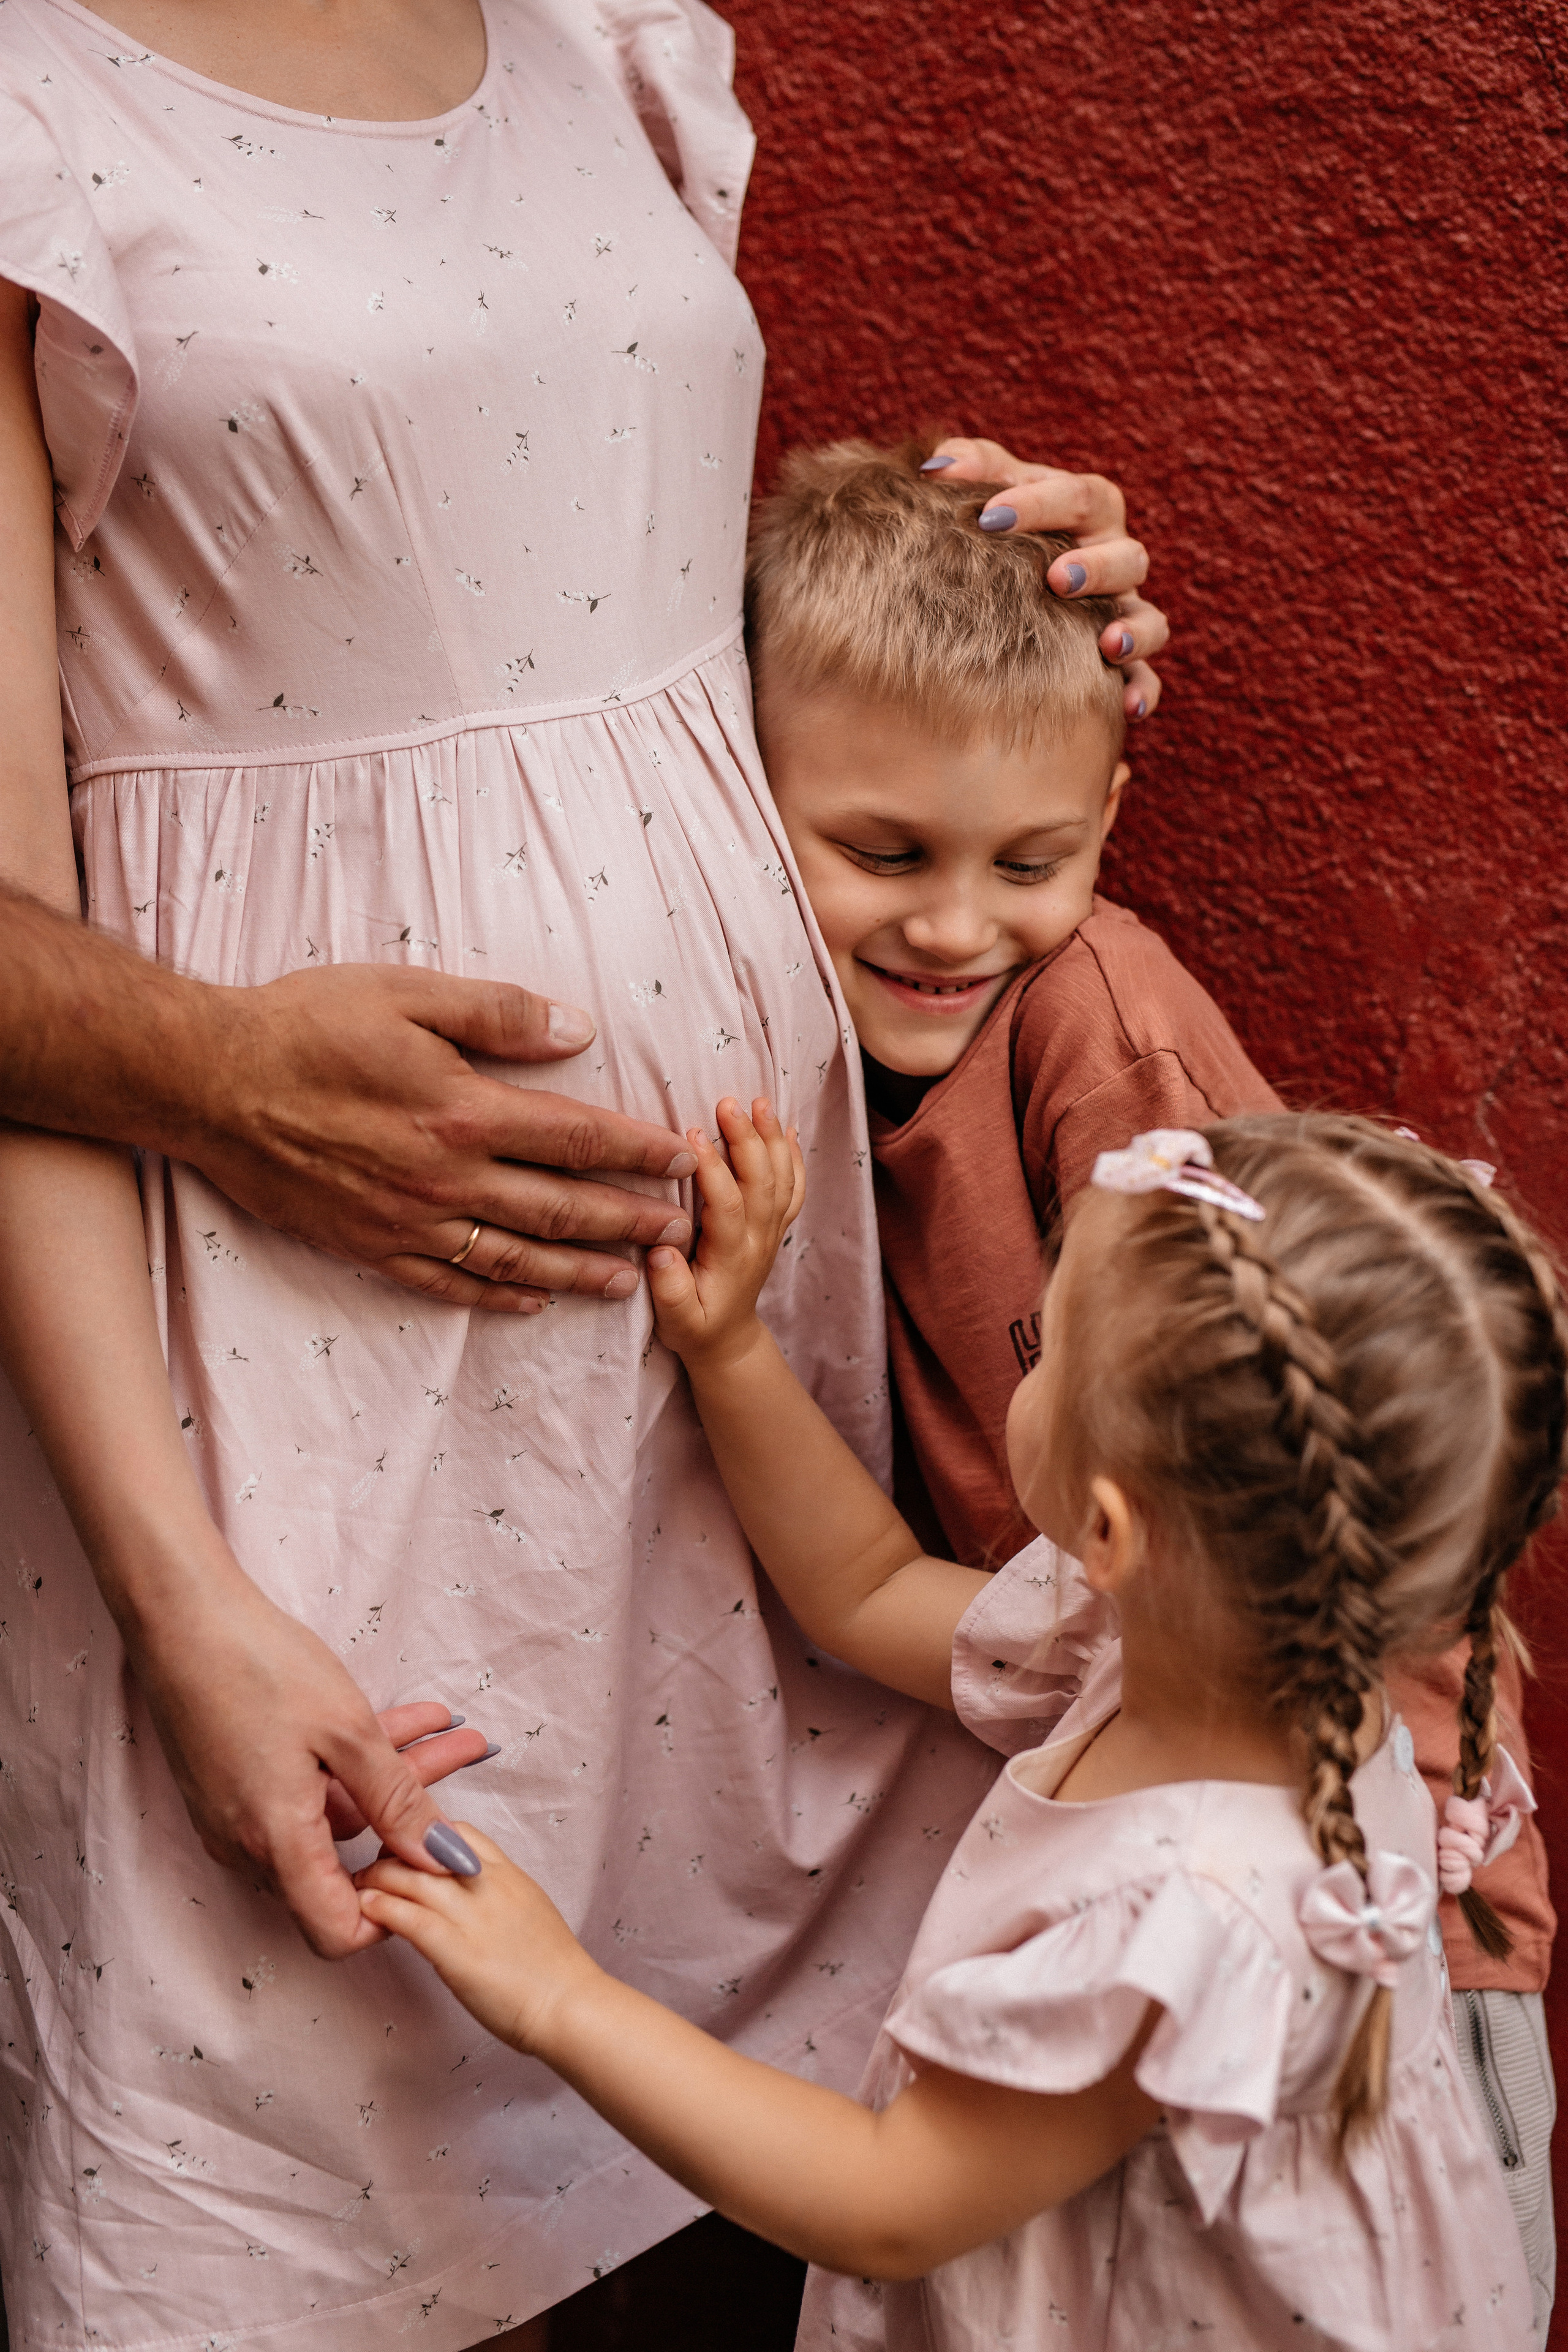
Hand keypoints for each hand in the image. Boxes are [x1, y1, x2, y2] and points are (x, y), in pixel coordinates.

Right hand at [129, 1561, 491, 1958]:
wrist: (181, 1616)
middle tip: (468, 1759)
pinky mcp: (231, 1783)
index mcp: (275, 1845)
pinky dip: (348, 1764)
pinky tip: (397, 1720)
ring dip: (388, 1777)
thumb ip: (398, 1801)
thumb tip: (443, 1858)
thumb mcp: (348, 1732)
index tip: (433, 1861)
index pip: (336, 1931)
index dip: (390, 1912)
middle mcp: (247, 1845)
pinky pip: (302, 1792)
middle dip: (411, 1815)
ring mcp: (235, 1815)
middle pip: (344, 1858)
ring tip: (447, 1729)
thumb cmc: (261, 1668)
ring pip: (330, 1813)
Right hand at [192, 963, 696, 1311]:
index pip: (576, 1137)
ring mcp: (406, 1221)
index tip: (682, 1160)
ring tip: (631, 1281)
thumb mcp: (406, 993)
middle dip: (628, 1223)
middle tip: (681, 1233)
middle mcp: (444, 1177)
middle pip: (559, 1209)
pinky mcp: (368, 1245)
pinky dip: (498, 1296)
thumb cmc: (305, 1024)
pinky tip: (533, 1302)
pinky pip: (448, 1282)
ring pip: (513, 1259)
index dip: (637, 1152)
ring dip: (578, 1272)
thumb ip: (497, 1012)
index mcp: (462, 1111)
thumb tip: (577, 1030)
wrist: (207, 1081)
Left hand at [358, 1823, 598, 2055]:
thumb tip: (469, 1902)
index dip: (425, 1837)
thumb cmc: (554, 1971)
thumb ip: (498, 1898)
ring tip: (359, 1889)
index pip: (459, 1832)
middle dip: (390, 1855)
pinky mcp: (455, 1950)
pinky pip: (409, 1917)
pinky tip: (366, 1909)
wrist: (571, 2006)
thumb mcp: (531, 1912)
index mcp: (508, 1874)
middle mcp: (488, 1885)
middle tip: (372, 1871)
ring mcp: (471, 1916)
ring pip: (410, 1878)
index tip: (406, 1853)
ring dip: (376, 1879)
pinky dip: (381, 1907)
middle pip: (425, 1850)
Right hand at [645, 1096, 803, 1371]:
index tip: (692, 1135)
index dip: (714, 1170)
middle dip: (749, 1139)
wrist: (728, 1341)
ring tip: (762, 1102)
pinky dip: (794, 1156)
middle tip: (731, 1102)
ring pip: (782, 1179)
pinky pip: (793, 1188)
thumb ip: (670, 1289)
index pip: (728, 1205)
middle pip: (762, 1182)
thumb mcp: (677, 1320)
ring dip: (773, 1138)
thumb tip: (662, 1250)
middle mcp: (759, 1239)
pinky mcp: (774, 1227)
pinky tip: (789, 1128)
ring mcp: (771, 1231)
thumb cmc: (696, 1328)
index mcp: (733, 1257)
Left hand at [924, 437, 1168, 722]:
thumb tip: (934, 466)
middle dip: (1097, 567)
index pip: (1080, 496)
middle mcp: (1116, 561)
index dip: (1040, 504)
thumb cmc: (998, 534)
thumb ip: (973, 468)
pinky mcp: (1125, 665)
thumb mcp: (991, 494)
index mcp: (1089, 513)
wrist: (1001, 596)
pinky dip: (1142, 692)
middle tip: (1057, 578)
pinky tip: (1126, 710)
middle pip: (1128, 555)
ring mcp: (1124, 613)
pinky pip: (1147, 680)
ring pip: (1150, 618)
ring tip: (1107, 644)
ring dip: (1134, 630)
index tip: (989, 517)